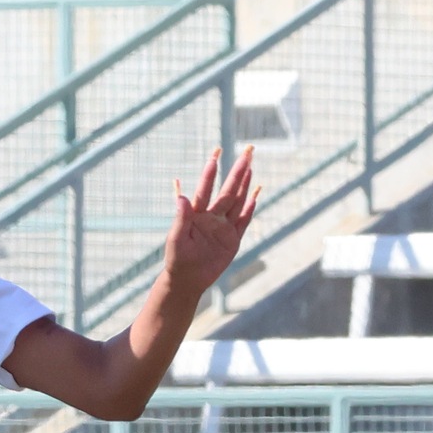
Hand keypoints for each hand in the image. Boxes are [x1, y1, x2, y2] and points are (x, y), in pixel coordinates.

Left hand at [163, 146, 257, 300]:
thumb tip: (181, 197)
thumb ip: (180, 218)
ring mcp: (224, 227)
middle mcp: (212, 217)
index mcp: (196, 215)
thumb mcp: (176, 239)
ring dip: (244, 186)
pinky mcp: (233, 240)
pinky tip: (255, 196)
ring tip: (250, 167)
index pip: (205, 190)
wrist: (187, 279)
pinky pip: (243, 222)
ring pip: (237, 202)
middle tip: (246, 153)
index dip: (210, 175)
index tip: (215, 157)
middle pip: (227, 191)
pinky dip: (249, 209)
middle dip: (237, 173)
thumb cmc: (177, 258)